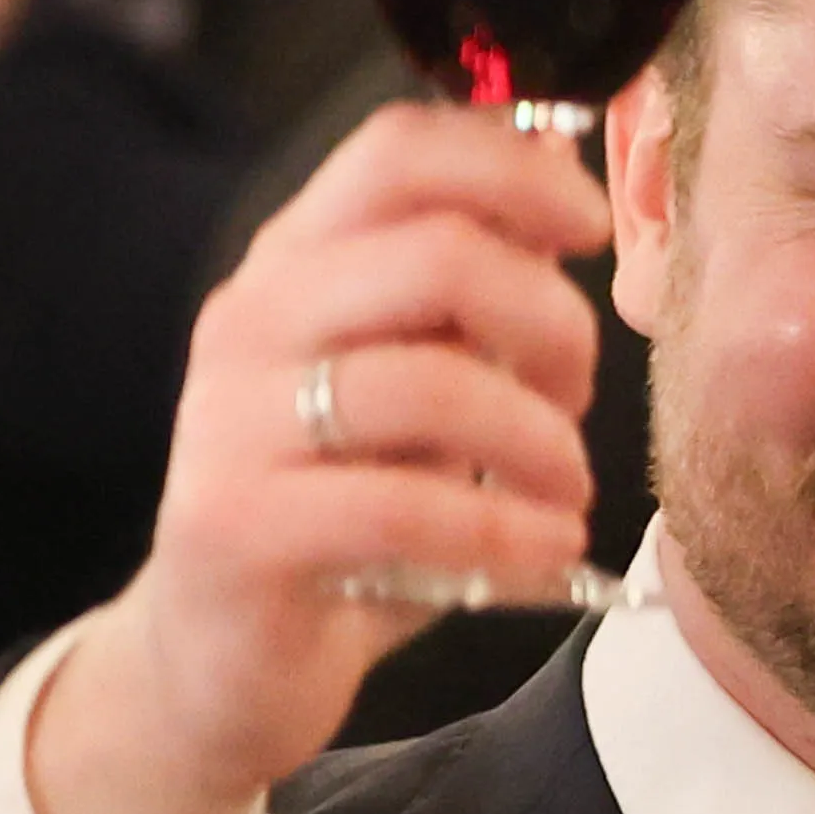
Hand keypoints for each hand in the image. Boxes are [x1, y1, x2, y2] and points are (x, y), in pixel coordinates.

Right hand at [14, 105, 610, 813]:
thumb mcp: (416, 386)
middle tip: (579, 397)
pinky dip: (504, 530)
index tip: (590, 229)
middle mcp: (252, 319)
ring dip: (539, 441)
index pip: (400, 151)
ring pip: (429, 383)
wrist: (224, 662)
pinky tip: (544, 551)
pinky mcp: (238, 526)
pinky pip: (403, 506)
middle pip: (436, 254)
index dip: (517, 170)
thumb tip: (565, 199)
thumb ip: (469, 302)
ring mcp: (233, 421)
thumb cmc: (345, 515)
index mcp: (296, 262)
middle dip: (551, 324)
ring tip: (568, 492)